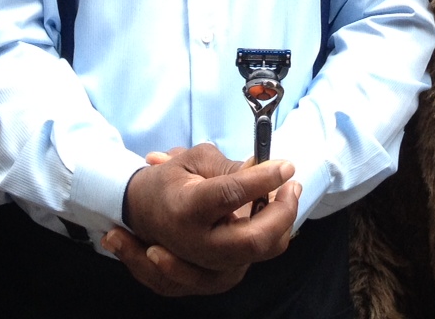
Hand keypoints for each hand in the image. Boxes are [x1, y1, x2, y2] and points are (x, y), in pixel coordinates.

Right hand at [103, 144, 298, 295]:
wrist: (142, 214)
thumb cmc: (169, 182)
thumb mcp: (193, 160)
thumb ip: (230, 166)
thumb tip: (264, 167)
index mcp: (185, 208)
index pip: (230, 194)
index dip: (263, 179)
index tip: (286, 165)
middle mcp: (197, 243)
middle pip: (253, 240)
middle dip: (283, 212)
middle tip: (293, 184)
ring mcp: (209, 263)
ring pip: (262, 251)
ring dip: (282, 221)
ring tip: (287, 193)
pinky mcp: (220, 273)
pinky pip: (259, 256)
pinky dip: (273, 233)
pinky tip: (274, 211)